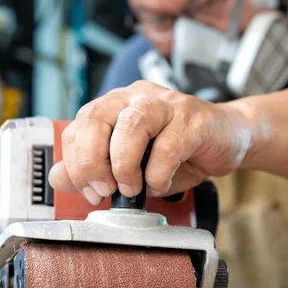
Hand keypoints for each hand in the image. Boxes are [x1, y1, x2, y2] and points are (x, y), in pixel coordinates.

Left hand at [48, 80, 254, 204]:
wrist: (229, 139)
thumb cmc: (180, 151)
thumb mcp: (131, 165)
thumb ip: (93, 169)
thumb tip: (58, 178)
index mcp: (116, 105)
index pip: (78, 125)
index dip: (76, 162)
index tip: (90, 191)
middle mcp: (136, 97)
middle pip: (95, 117)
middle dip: (91, 161)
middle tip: (105, 190)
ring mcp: (166, 103)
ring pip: (130, 126)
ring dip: (124, 166)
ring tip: (133, 187)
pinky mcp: (193, 117)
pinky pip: (166, 147)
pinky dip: (158, 174)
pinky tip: (161, 182)